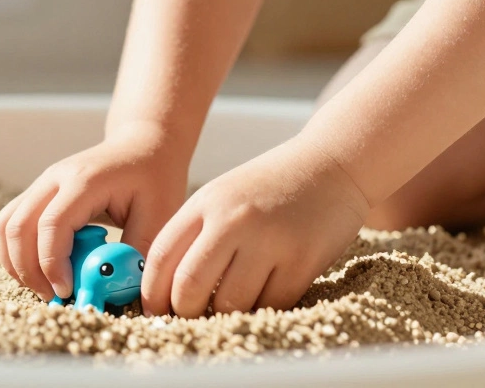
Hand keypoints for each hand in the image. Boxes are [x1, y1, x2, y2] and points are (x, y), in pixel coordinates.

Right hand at [0, 125, 189, 300]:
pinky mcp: (38, 193)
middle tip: (53, 298)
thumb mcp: (160, 214)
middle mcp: (55, 178)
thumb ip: (137, 250)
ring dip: (15, 262)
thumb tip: (116, 288)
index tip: (66, 292)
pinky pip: (9, 222)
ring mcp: (42, 183)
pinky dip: (15, 251)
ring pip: (5, 225)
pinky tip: (38, 271)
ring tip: (43, 287)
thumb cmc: (155, 178)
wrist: (143, 144)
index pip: (52, 225)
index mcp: (85, 181)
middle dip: (29, 270)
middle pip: (18, 227)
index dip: (52, 264)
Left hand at [141, 141, 367, 316]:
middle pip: (189, 287)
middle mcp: (233, 219)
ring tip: (231, 308)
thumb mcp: (223, 196)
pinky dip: (263, 310)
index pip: (162, 256)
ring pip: (230, 304)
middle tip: (192, 320)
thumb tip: (168, 291)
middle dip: (184, 313)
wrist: (332, 165)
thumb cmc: (272, 187)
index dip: (152, 293)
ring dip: (226, 316)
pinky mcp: (302, 260)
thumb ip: (196, 234)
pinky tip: (265, 298)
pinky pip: (271, 305)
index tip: (154, 312)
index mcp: (206, 203)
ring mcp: (269, 240)